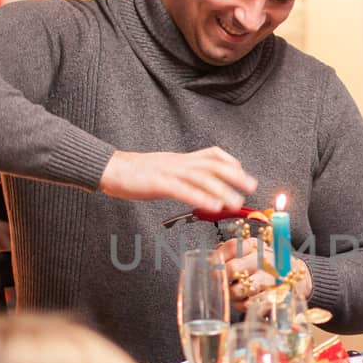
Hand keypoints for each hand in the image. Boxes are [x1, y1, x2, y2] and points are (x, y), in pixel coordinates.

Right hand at [99, 147, 256, 210]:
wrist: (111, 168)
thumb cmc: (136, 173)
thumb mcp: (165, 170)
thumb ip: (183, 177)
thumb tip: (199, 189)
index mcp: (181, 160)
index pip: (212, 155)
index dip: (230, 162)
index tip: (243, 173)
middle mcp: (179, 162)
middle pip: (213, 165)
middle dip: (235, 175)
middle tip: (251, 186)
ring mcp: (169, 171)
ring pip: (202, 178)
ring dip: (222, 190)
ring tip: (236, 202)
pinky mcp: (158, 182)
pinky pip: (183, 190)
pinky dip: (200, 198)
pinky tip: (212, 207)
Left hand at [211, 238, 311, 310]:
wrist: (296, 274)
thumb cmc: (265, 264)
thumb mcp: (251, 251)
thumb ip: (230, 253)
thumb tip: (209, 259)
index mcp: (255, 246)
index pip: (232, 246)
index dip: (218, 257)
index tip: (211, 266)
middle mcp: (263, 259)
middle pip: (233, 268)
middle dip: (221, 279)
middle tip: (219, 284)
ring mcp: (270, 278)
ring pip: (240, 289)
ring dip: (231, 294)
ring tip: (232, 294)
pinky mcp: (275, 295)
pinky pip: (251, 304)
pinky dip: (242, 305)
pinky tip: (243, 302)